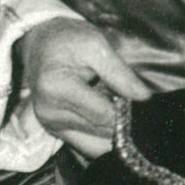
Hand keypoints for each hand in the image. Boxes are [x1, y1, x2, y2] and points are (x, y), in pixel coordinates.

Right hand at [18, 17, 149, 158]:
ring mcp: (50, 125)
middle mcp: (49, 113)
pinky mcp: (54, 131)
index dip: (127, 111)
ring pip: (96, 144)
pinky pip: (86, 145)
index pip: (104, 116)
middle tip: (126, 98)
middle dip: (120, 121)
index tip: (139, 101)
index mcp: (57, 88)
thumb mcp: (97, 46)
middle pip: (101, 132)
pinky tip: (102, 113)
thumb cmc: (69, 39)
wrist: (40, 42)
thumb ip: (120, 73)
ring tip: (111, 102)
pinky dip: (100, 134)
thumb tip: (144, 97)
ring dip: (110, 129)